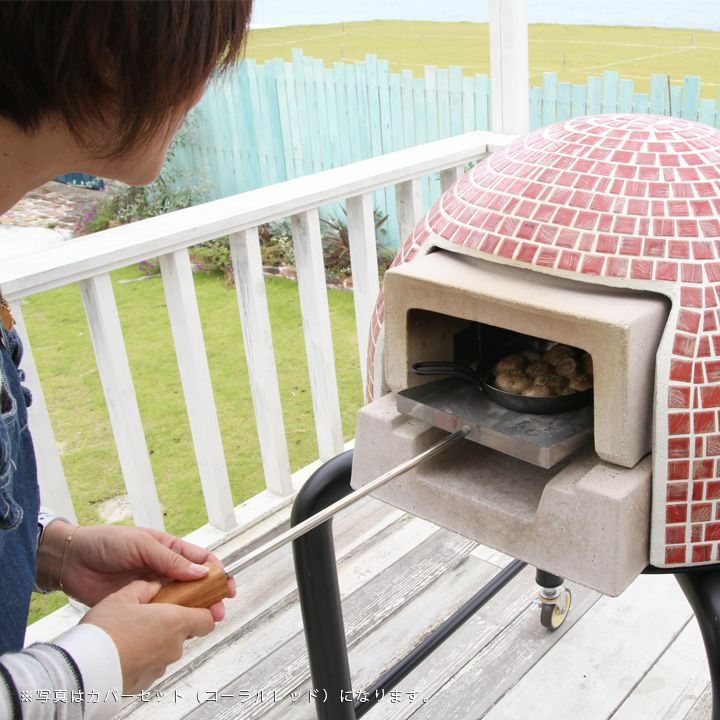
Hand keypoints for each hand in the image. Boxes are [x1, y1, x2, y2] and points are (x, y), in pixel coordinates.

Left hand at [36, 522, 235, 619]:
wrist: (71, 561)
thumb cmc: (106, 543)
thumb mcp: (141, 545)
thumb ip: (170, 560)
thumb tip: (201, 573)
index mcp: (170, 549)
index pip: (201, 560)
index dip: (218, 572)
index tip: (227, 586)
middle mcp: (165, 570)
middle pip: (195, 584)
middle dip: (210, 597)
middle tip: (218, 612)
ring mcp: (153, 589)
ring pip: (180, 602)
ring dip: (194, 612)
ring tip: (202, 624)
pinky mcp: (138, 606)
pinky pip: (159, 616)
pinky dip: (171, 623)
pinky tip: (178, 631)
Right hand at [80, 580, 214, 692]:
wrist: (83, 668)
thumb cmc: (105, 630)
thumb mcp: (124, 596)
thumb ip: (145, 587)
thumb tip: (155, 585)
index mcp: (175, 622)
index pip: (208, 619)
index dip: (205, 611)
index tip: (197, 604)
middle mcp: (173, 647)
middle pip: (185, 633)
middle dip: (173, 624)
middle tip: (153, 614)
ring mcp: (160, 667)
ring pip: (167, 649)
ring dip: (157, 640)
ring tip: (132, 632)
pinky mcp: (145, 682)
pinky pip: (151, 664)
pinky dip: (143, 657)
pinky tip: (125, 649)